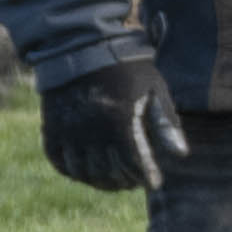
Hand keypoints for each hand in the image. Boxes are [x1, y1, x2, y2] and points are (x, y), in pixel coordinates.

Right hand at [41, 61, 188, 193]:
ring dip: (100, 182)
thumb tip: (180, 155)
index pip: (133, 164)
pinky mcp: (51, 129)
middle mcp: (91, 131)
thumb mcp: (154, 91)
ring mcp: (68, 132)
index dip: (145, 177)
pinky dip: (73, 172)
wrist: (82, 48)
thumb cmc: (127, 70)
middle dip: (125, 182)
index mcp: (119, 122)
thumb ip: (166, 124)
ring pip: (83, 172)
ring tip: (115, 182)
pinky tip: (87, 173)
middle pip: (108, 173)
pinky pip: (58, 161)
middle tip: (135, 182)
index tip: (154, 182)